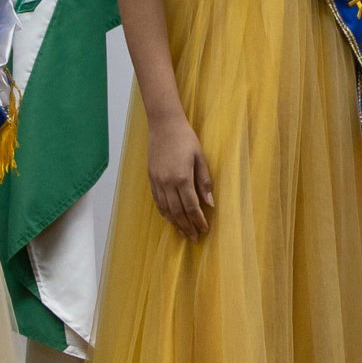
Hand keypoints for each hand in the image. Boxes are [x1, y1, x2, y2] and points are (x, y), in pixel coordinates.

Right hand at [146, 114, 213, 238]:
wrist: (164, 125)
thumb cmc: (185, 138)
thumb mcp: (200, 158)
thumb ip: (204, 182)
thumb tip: (210, 203)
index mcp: (182, 178)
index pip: (191, 206)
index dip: (198, 220)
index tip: (204, 229)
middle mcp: (167, 183)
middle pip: (178, 212)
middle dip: (187, 226)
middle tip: (195, 238)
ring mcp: (157, 181)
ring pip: (166, 209)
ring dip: (175, 223)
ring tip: (183, 232)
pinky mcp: (151, 178)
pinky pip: (157, 200)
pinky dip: (164, 212)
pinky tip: (170, 218)